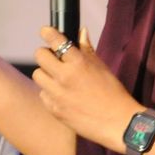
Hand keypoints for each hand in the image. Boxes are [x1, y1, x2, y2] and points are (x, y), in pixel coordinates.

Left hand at [33, 27, 137, 150]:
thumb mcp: (102, 67)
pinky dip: (49, 93)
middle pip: (40, 56)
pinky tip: (61, 96)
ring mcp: (57, 94)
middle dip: (46, 55)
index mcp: (78, 63)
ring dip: (46, 75)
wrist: (117, 123)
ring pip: (37, 75)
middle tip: (54, 60)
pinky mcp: (54, 109)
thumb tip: (81, 31)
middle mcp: (64, 76)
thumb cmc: (113, 93)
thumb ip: (87, 49)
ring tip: (57, 80)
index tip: (45, 32)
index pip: (55, 41)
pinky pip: (43, 95)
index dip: (48, 33)